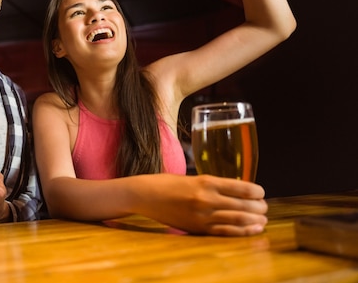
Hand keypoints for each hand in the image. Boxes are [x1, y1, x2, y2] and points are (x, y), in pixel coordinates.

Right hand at [141, 174, 267, 235]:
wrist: (145, 195)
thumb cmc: (166, 183)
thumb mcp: (191, 178)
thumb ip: (212, 185)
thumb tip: (236, 192)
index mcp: (206, 181)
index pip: (242, 188)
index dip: (257, 192)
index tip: (261, 193)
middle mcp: (207, 199)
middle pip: (244, 205)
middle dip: (259, 208)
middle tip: (264, 208)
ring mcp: (202, 215)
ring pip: (238, 219)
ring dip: (255, 221)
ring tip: (263, 220)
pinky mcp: (198, 228)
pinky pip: (225, 232)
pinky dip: (242, 232)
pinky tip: (253, 230)